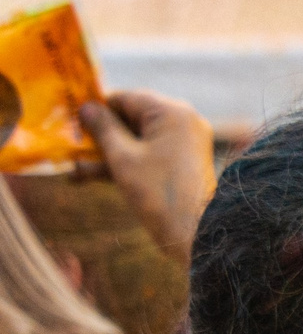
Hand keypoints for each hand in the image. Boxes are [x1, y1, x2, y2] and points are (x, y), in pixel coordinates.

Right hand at [78, 91, 215, 260]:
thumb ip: (102, 128)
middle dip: (100, 135)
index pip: (124, 98)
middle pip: (130, 118)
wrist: (200, 236)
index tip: (71, 121)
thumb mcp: (122, 157)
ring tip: (75, 170)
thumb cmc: (158, 193)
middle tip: (71, 147)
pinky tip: (90, 176)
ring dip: (107, 153)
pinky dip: (125, 163)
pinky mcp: (183, 163)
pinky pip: (149, 155)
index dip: (96, 109)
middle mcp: (182, 121)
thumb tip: (86, 107)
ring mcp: (185, 143)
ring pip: (137, 140)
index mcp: (171, 111)